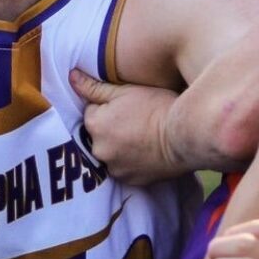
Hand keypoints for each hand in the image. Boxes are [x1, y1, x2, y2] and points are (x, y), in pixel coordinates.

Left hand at [70, 70, 182, 184]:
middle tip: (136, 122)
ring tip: (142, 137)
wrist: (187, 136)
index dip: (109, 107)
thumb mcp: (125, 90)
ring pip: (110, 152)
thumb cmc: (157, 107)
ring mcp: (114, 168)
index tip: (128, 107)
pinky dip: (130, 161)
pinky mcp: (130, 180)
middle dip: (111, 128)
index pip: (92, 112)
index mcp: (94, 124)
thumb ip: (94, 87)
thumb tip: (72, 77)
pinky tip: (145, 151)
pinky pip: (123, 168)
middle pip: (99, 134)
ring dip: (119, 146)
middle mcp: (98, 149)